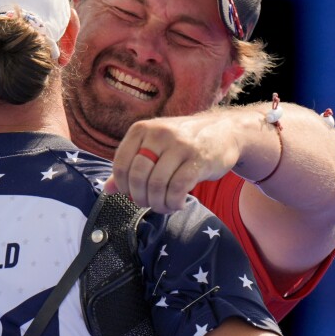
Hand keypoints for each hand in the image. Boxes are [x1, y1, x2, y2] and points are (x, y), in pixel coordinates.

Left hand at [104, 112, 243, 212]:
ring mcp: (179, 145)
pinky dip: (174, 203)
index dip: (123, 186)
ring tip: (164, 206)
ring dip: (158, 204)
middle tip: (149, 203)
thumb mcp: (154, 147)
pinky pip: (177, 189)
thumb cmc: (184, 142)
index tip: (132, 195)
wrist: (225, 131)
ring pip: (157, 185)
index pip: (121, 164)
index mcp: (142, 129)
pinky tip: (178, 204)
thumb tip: (108, 190)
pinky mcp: (198, 159)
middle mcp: (159, 134)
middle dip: (141, 198)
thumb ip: (131, 166)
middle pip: (138, 176)